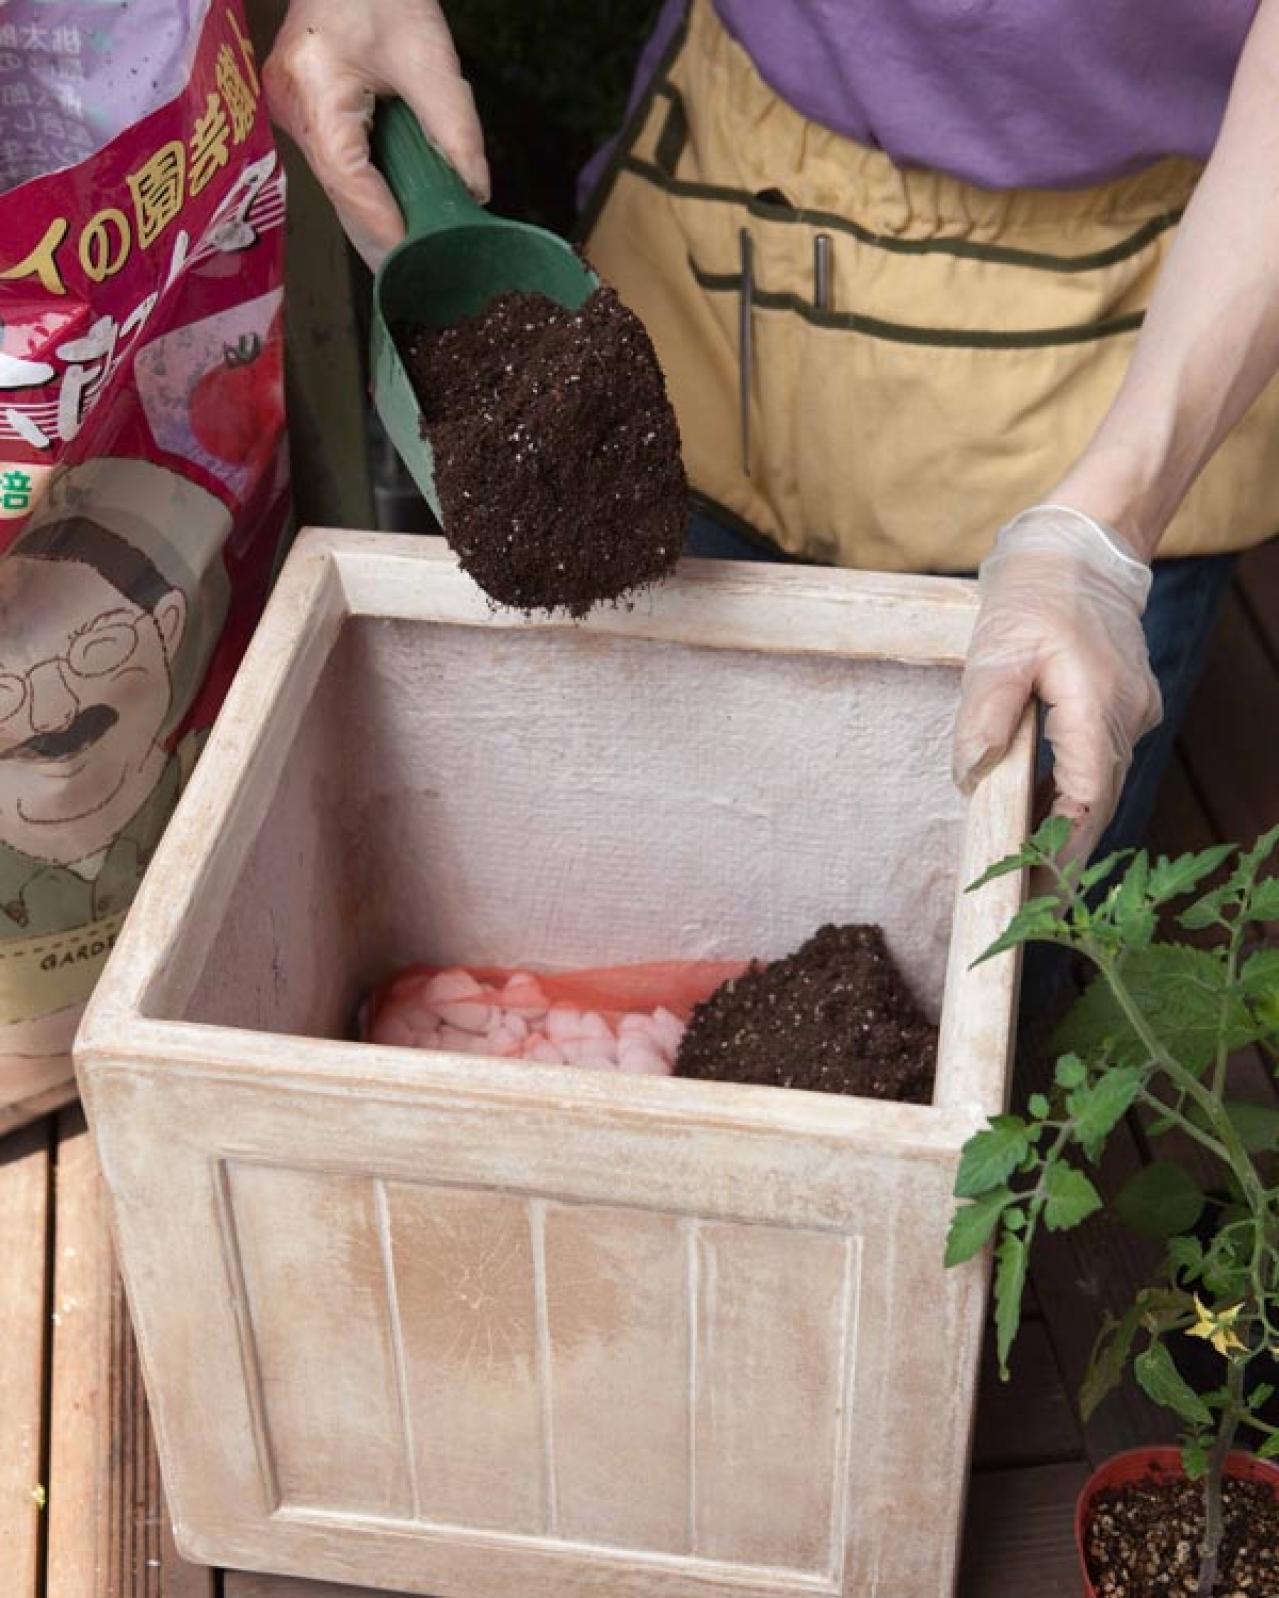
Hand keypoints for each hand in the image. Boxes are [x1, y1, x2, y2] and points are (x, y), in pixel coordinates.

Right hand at [264, 0, 489, 268]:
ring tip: (407, 261)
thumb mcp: (430, 56)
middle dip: (378, 235)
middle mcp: (292, 107)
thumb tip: (474, 189)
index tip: (410, 258)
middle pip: (338, 191)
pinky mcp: (303, 112)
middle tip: (412, 281)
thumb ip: (455, 127)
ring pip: (336, 184)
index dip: (380, 222)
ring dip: (371, 218)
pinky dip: (365, 193)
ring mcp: (290, 111)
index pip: (349, 178)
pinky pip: (336, 165)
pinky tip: (392, 221)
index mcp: (315, 90)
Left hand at [953, 505, 1162, 863]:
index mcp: (1097, 705)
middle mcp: (1127, 717)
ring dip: (1072, 830)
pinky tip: (1046, 822)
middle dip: (1066, 855)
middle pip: (1100, 804)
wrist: (1084, 546)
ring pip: (1104, 787)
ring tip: (1032, 876)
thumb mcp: (997, 647)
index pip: (1087, 800)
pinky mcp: (1125, 709)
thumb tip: (970, 776)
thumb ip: (983, 714)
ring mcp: (1134, 714)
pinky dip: (1077, 798)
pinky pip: (1102, 765)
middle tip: (1027, 904)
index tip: (1036, 889)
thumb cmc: (1037, 592)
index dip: (1064, 850)